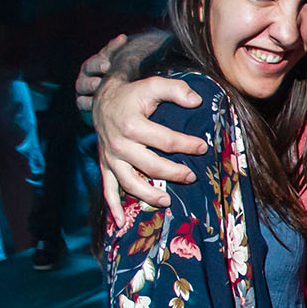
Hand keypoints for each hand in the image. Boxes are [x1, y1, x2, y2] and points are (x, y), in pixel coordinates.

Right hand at [76, 34, 127, 115]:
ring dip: (90, 83)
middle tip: (106, 66)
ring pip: (82, 83)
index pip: (107, 52)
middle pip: (90, 65)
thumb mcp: (130, 74)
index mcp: (102, 62)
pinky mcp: (82, 102)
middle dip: (98, 64)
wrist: (115, 111)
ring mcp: (84, 87)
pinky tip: (93, 103)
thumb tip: (146, 51)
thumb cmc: (125, 87)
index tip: (122, 40)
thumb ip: (134, 64)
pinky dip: (86, 101)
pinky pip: (81, 101)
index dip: (114, 46)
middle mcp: (90, 72)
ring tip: (97, 84)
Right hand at [92, 72, 204, 219]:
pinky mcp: (105, 166)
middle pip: (150, 166)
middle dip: (174, 174)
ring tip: (167, 202)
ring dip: (148, 195)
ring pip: (129, 182)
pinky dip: (113, 207)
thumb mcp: (153, 84)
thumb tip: (197, 101)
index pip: (166, 141)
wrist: (103, 100)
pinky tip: (121, 223)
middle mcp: (119, 144)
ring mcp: (111, 158)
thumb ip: (176, 89)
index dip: (187, 145)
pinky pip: (107, 189)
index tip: (203, 148)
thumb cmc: (133, 95)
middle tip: (192, 176)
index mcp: (132, 125)